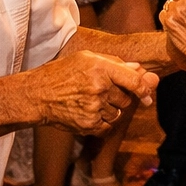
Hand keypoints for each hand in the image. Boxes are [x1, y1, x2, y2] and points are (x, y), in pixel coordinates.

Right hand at [33, 49, 157, 133]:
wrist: (38, 94)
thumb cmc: (63, 72)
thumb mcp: (87, 58)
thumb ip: (116, 63)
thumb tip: (140, 70)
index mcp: (101, 68)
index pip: (134, 81)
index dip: (144, 88)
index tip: (147, 93)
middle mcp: (100, 88)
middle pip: (126, 99)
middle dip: (119, 97)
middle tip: (101, 92)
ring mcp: (94, 108)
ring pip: (117, 114)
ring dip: (110, 110)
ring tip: (90, 101)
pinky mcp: (88, 125)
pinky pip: (108, 127)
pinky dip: (102, 123)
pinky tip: (88, 113)